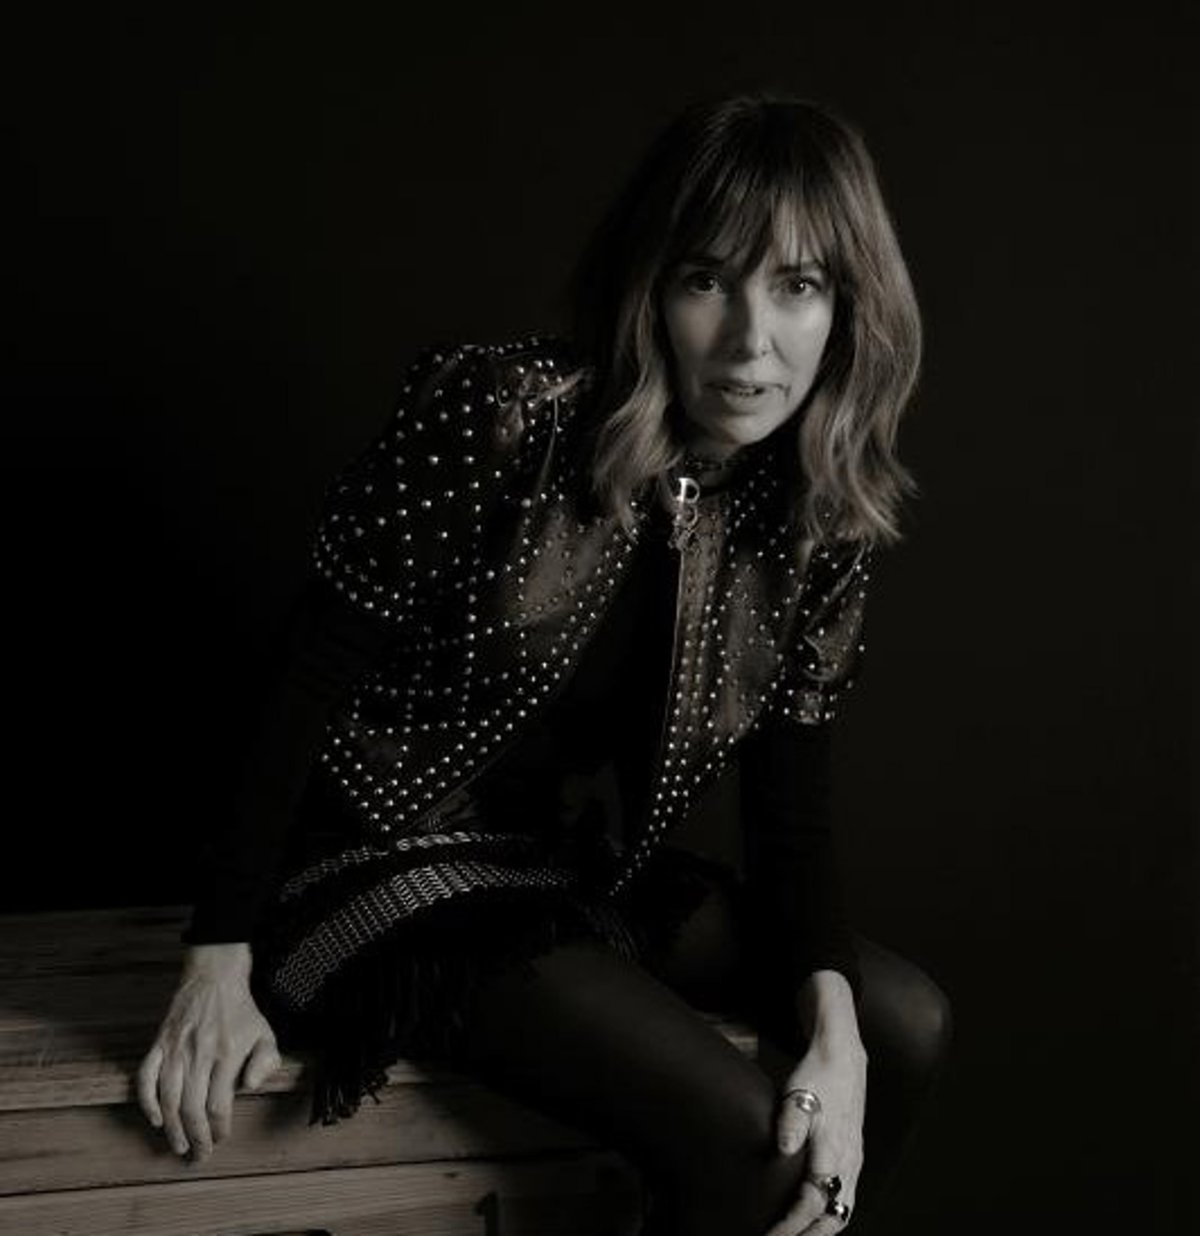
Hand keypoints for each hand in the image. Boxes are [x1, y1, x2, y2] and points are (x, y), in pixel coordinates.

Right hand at [136, 943, 280, 1159]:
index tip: (222, 1138)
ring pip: (168, 1098)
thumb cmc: (241, 1010)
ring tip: (178, 1146)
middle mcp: (199, 1053)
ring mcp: (175, 1049)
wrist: (214, 977)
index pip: (219, 1104)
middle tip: (199, 1156)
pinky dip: (146, 1101)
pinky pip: (145, 1077)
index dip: (219, 1128)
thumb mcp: (265, 1032)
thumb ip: (266, 1061)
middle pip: (192, 1108)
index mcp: (227, 1053)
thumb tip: (252, 1087)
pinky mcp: (159, 1043)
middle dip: (196, 1138)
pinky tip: (154, 1119)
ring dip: (172, 1128)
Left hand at [765, 974, 866, 1234]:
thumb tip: (783, 1147)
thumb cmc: (818, 1076)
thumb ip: (791, 1121)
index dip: (792, 1224)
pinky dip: (831, 1216)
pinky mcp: (853, 1157)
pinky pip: (846, 1198)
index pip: (812, 1202)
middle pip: (833, 1218)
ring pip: (843, 1211)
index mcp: (833, 1150)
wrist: (844, 1058)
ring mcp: (853, 1161)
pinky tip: (816, 1218)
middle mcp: (848, 1162)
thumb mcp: (799, 1093)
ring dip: (821, 1231)